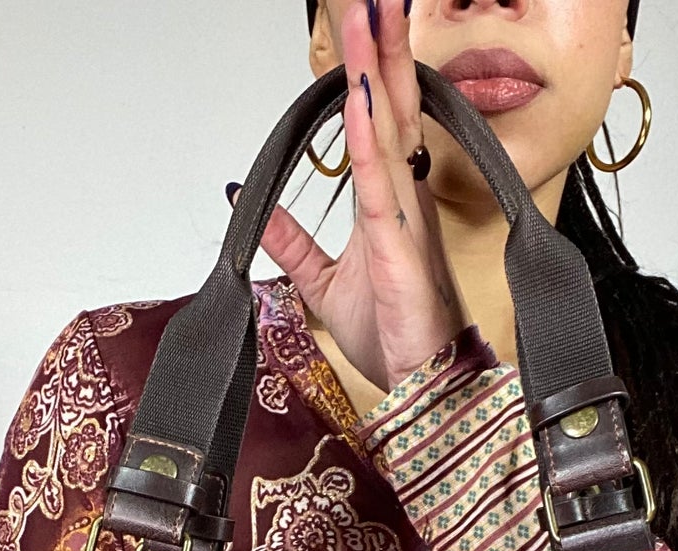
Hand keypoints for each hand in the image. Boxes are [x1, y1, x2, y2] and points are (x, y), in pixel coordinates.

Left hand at [231, 0, 468, 391]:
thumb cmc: (392, 338)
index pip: (380, 121)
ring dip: (377, 71)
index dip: (370, 71)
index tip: (362, 24)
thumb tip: (258, 209)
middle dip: (382, 48)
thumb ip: (293, 242)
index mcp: (389, 203)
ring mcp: (404, 219)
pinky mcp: (399, 247)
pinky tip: (362, 98)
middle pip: (393, 107)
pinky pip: (381, 182)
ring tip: (371, 15)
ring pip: (390, 129)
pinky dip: (371, 139)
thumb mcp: (323, 284)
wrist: (419, 386)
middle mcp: (403, 200)